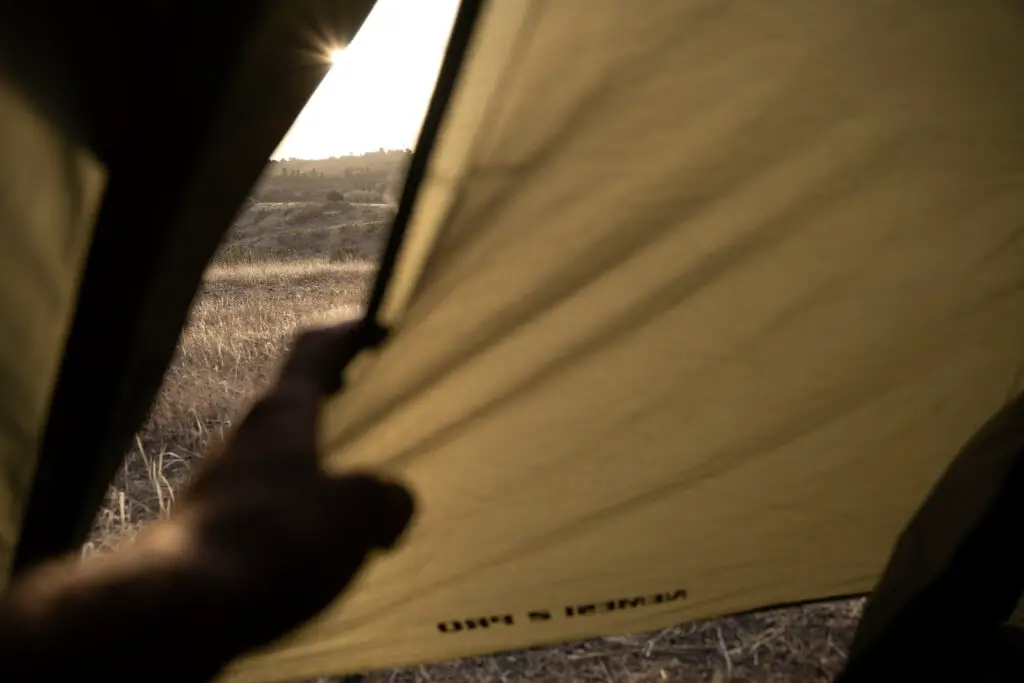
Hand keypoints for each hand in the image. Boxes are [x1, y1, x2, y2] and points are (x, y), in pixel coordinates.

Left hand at [156, 319, 413, 652]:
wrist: (179, 609)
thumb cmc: (274, 539)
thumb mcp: (359, 511)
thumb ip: (387, 498)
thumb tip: (393, 506)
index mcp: (281, 413)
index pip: (314, 350)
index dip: (348, 334)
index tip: (375, 326)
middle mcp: (244, 438)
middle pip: (293, 404)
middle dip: (336, 405)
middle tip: (377, 415)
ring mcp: (219, 485)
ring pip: (278, 459)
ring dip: (316, 463)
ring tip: (357, 490)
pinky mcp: (207, 531)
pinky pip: (265, 507)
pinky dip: (297, 511)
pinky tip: (320, 546)